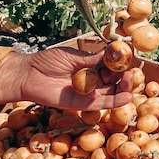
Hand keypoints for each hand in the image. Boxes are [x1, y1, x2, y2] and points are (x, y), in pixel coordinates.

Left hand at [0, 46, 133, 110]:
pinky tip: (127, 96)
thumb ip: (94, 59)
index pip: (112, 66)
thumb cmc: (48, 61)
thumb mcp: (74, 57)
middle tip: (128, 72)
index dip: (121, 63)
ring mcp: (90, 93)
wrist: (29, 75)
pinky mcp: (84, 104)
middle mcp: (93, 81)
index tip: (127, 58)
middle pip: (116, 81)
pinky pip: (103, 104)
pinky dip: (116, 101)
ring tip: (129, 80)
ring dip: (124, 88)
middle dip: (125, 76)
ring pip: (113, 93)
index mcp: (91, 66)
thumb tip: (114, 54)